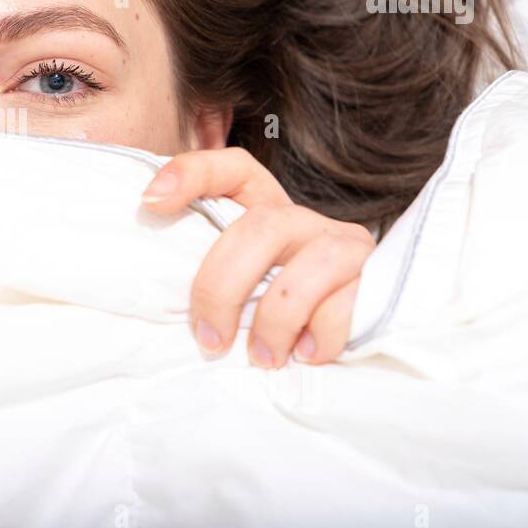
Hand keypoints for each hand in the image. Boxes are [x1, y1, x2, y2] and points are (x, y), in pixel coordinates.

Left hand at [140, 147, 374, 367]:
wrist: (356, 329)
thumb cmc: (275, 309)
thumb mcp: (237, 287)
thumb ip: (206, 273)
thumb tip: (153, 296)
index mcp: (264, 210)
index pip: (232, 168)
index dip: (192, 173)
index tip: (150, 201)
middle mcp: (304, 221)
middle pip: (263, 225)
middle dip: (225, 285)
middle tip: (210, 337)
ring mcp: (345, 247)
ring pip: (312, 265)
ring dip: (276, 318)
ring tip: (261, 358)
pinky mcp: (376, 282)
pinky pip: (350, 304)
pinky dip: (323, 334)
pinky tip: (307, 356)